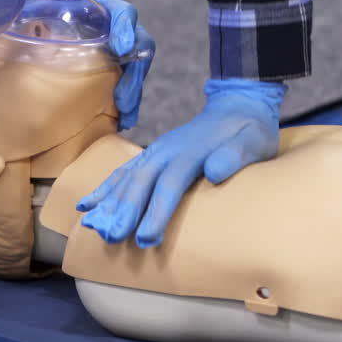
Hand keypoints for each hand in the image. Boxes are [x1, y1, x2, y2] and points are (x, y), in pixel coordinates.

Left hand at [31, 0, 153, 130]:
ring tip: (125, 116)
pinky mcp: (117, 62)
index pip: (123, 13)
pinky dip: (127, 102)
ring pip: (137, 67)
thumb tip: (1, 18)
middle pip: (139, 47)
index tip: (120, 46)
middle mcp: (120, 27)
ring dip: (132, 93)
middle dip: (133, 75)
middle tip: (122, 99)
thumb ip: (36, 2)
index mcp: (107, 7)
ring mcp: (123, 45)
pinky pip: (128, 80)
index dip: (124, 27)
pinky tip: (122, 120)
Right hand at [76, 78, 285, 247]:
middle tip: (113, 237)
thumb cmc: (250, 130)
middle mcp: (167, 150)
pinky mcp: (152, 155)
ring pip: (127, 178)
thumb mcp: (254, 141)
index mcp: (192, 151)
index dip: (157, 211)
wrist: (238, 104)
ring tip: (93, 226)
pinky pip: (123, 172)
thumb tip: (215, 171)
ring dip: (109, 203)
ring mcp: (156, 151)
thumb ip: (235, 155)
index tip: (146, 237)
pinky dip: (104, 189)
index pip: (170, 183)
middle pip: (141, 181)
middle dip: (124, 210)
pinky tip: (87, 206)